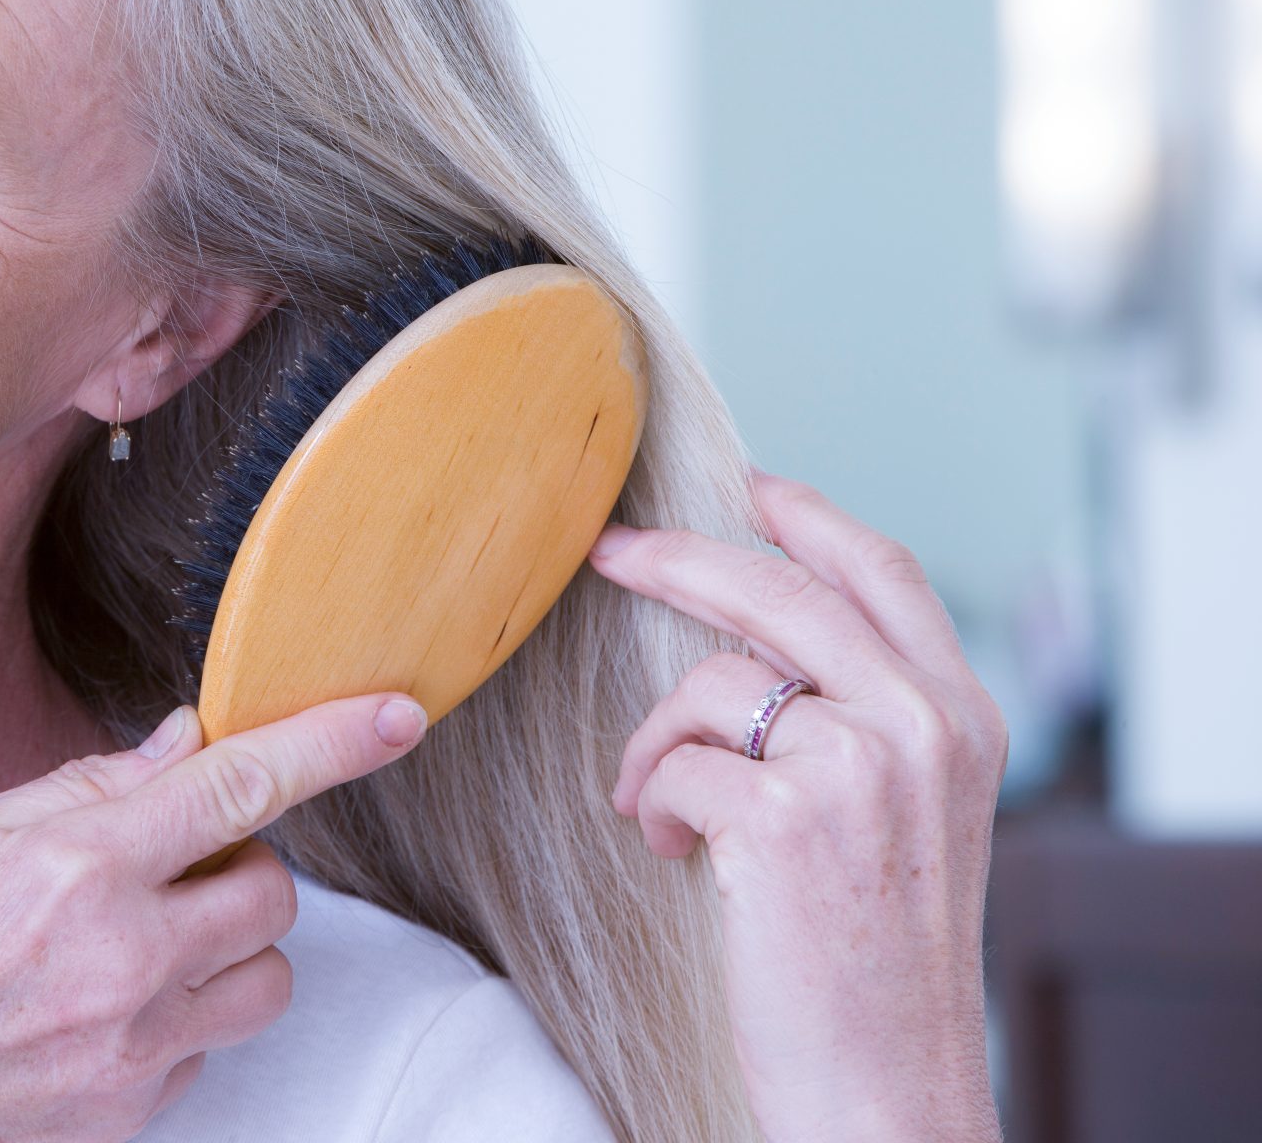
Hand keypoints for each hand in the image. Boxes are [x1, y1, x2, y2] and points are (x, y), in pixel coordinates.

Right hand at [0, 690, 430, 1142]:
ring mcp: (132, 1048)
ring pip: (267, 977)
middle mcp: (120, 959)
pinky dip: (181, 1015)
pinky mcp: (131, 1113)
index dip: (332, 741)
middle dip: (237, 866)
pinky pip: (209, 1044)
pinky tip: (99, 1008)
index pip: (239, 785)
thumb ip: (84, 791)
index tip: (398, 716)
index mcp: (74, 869)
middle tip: (165, 863)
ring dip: (228, 946)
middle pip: (274, 892)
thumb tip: (182, 746)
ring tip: (141, 939)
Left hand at [588, 468, 1006, 1142]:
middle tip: (609, 552)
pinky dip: (652, 803)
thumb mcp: (907, 814)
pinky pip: (674, 766)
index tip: (751, 487)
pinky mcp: (785, 816)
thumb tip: (748, 649)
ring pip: (707, 686)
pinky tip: (674, 852)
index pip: (882, 572)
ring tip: (658, 807)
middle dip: (678, 560)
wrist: (887, 1082)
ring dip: (656, 741)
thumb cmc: (876, 958)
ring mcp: (857, 765)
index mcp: (959, 716)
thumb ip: (861, 718)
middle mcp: (920, 724)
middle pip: (777, 590)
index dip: (810, 518)